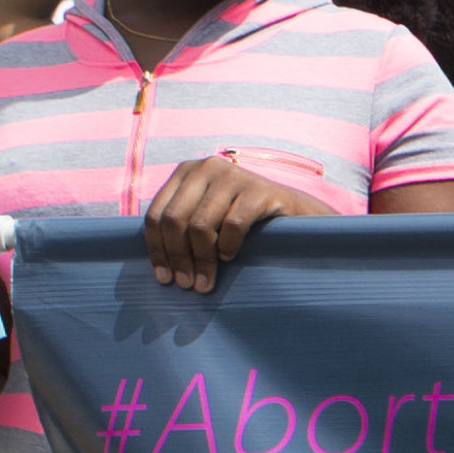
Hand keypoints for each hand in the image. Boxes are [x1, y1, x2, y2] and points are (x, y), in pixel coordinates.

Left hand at [141, 155, 333, 294]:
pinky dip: (228, 247)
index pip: (156, 214)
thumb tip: (157, 267)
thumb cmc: (244, 221)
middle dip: (178, 258)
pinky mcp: (259, 189)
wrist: (296, 212)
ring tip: (205, 283)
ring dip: (201, 261)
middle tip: (187, 285)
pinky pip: (233, 225)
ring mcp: (234, 175)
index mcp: (186, 172)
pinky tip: (230, 258)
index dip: (157, 250)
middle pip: (175, 220)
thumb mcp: (207, 217)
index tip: (164, 279)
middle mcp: (206, 167)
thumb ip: (181, 227)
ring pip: (201, 225)